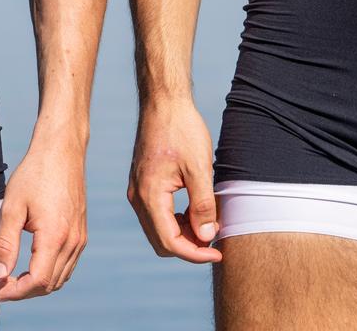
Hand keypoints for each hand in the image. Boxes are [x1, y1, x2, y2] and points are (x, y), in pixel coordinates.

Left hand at [0, 129, 87, 300]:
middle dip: (22, 291)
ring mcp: (80, 238)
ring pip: (60, 278)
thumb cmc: (35, 174)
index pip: (37, 281)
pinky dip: (49, 273)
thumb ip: (6, 244)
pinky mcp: (81, 233)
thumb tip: (0, 275)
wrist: (61, 150)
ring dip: (36, 285)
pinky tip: (31, 265)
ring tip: (11, 277)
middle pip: (49, 285)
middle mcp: (72, 241)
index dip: (15, 292)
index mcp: (55, 236)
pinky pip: (67, 266)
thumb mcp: (12, 207)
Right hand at [126, 99, 220, 262]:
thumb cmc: (182, 129)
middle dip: (189, 246)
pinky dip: (176, 221)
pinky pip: (157, 215)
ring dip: (183, 234)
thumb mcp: (199, 167)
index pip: (170, 242)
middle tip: (215, 238)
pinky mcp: (142, 184)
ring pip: (158, 230)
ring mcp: (138, 191)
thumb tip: (205, 237)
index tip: (218, 252)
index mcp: (149, 195)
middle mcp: (138, 197)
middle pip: (161, 241)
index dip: (195, 253)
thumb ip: (202, 205)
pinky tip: (195, 211)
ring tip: (209, 222)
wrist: (164, 102)